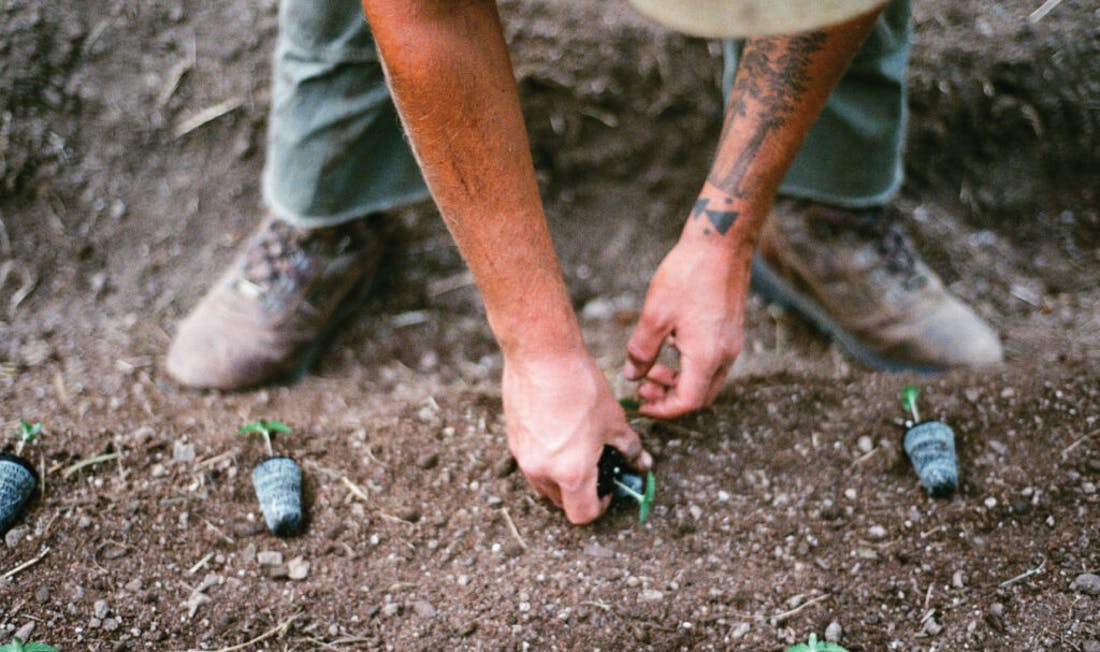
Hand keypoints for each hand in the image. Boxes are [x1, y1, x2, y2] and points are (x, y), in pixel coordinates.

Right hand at [503, 349, 651, 523]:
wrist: (542, 355)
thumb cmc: (581, 388)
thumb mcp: (614, 421)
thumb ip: (628, 449)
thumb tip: (640, 462)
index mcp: (571, 474)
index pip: (583, 514)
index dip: (600, 507)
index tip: (608, 490)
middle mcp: (541, 471)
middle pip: (560, 501)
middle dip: (580, 491)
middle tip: (596, 467)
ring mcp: (522, 455)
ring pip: (543, 482)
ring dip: (560, 476)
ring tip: (577, 447)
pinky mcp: (513, 437)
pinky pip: (530, 459)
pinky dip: (546, 456)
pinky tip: (560, 428)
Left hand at [624, 237, 750, 417]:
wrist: (720, 244)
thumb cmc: (687, 275)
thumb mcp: (655, 315)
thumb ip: (642, 351)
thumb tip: (632, 375)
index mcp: (707, 356)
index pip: (687, 402)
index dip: (662, 410)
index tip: (640, 404)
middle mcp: (726, 355)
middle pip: (700, 396)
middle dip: (669, 398)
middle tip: (643, 387)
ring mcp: (733, 344)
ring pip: (708, 380)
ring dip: (680, 382)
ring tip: (653, 368)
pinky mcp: (732, 331)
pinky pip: (713, 362)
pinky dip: (691, 366)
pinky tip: (671, 345)